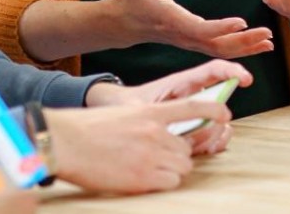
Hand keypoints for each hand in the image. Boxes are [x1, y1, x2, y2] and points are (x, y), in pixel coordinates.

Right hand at [45, 98, 230, 193]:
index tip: (226, 115)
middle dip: (177, 156)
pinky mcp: (144, 176)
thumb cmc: (84, 130)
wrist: (63, 142)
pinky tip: (142, 180)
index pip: (193, 106)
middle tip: (156, 160)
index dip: (213, 110)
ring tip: (146, 170)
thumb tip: (161, 136)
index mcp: (150, 112)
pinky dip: (162, 183)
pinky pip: (171, 182)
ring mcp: (152, 154)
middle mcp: (156, 132)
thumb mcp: (121, 116)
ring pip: (182, 166)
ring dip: (170, 170)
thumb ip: (145, 124)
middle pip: (187, 147)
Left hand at [85, 60, 248, 155]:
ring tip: (205, 144)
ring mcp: (197, 112)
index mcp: (183, 82)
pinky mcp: (195, 127)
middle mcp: (195, 95)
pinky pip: (214, 133)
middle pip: (222, 99)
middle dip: (223, 114)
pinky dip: (215, 142)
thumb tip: (154, 116)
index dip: (232, 71)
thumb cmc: (128, 104)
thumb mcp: (135, 105)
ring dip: (218, 132)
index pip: (214, 70)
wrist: (119, 113)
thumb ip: (146, 109)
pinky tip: (205, 149)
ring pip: (220, 120)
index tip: (245, 79)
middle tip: (219, 125)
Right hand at [97, 0, 274, 58]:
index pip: (201, 29)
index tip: (243, 22)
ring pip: (220, 50)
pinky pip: (218, 49)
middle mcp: (184, 36)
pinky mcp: (192, 42)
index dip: (222, 27)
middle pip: (217, 45)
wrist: (122, 24)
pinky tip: (257, 44)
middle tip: (268, 34)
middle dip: (244, 42)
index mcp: (173, 20)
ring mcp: (189, 42)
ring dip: (246, 47)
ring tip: (269, 41)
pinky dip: (239, 48)